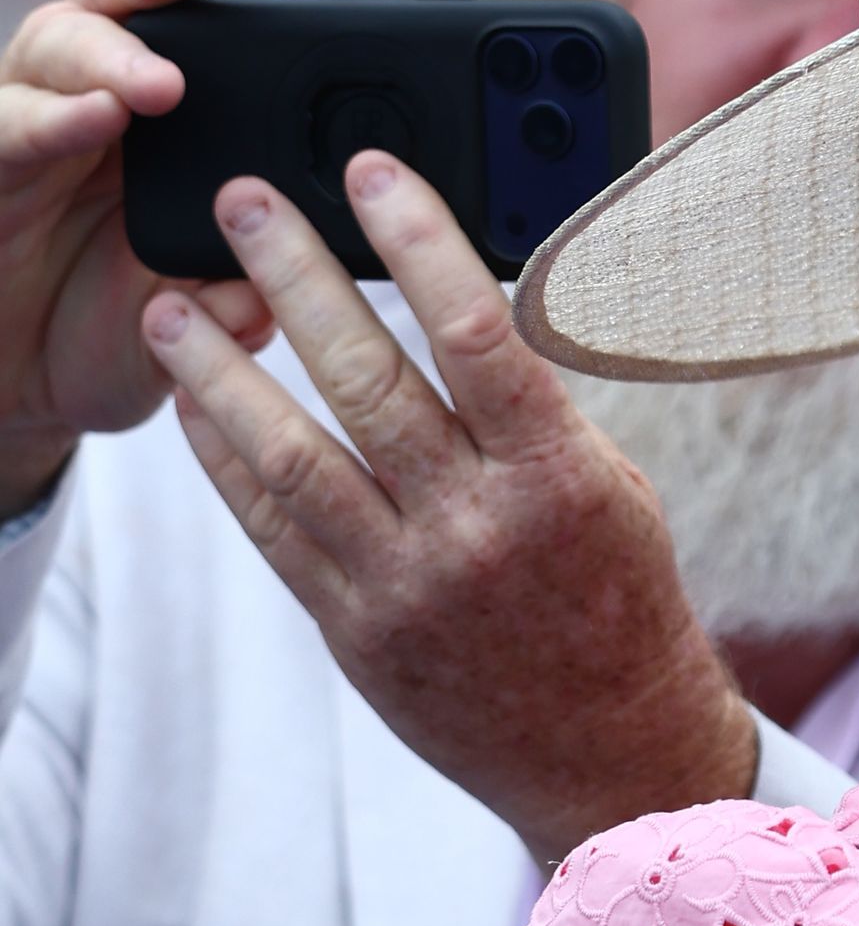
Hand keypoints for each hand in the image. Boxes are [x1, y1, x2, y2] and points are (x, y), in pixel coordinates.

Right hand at [0, 0, 281, 514]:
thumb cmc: (132, 328)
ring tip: (158, 82)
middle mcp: (105, 98)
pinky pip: (9, 124)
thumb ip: (252, 294)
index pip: (207, 16)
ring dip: (109, 53)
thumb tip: (294, 289)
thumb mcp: (212, 317)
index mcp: (181, 116)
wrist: (32, 387)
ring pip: (58, 41)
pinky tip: (90, 118)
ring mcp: (40, 124)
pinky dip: (47, 117)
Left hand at [139, 150, 756, 863]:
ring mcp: (408, 583)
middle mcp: (479, 527)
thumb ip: (535, 412)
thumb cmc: (622, 602)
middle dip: (295, 277)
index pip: (477, 332)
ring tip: (170, 303)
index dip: (418, 240)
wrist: (612, 751)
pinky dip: (226, 459)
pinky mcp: (356, 631)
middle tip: (245, 203)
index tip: (374, 174)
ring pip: (293, 454)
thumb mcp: (614, 489)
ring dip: (222, 369)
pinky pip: (273, 530)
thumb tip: (462, 310)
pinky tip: (195, 404)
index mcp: (559, 477)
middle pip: (365, 378)